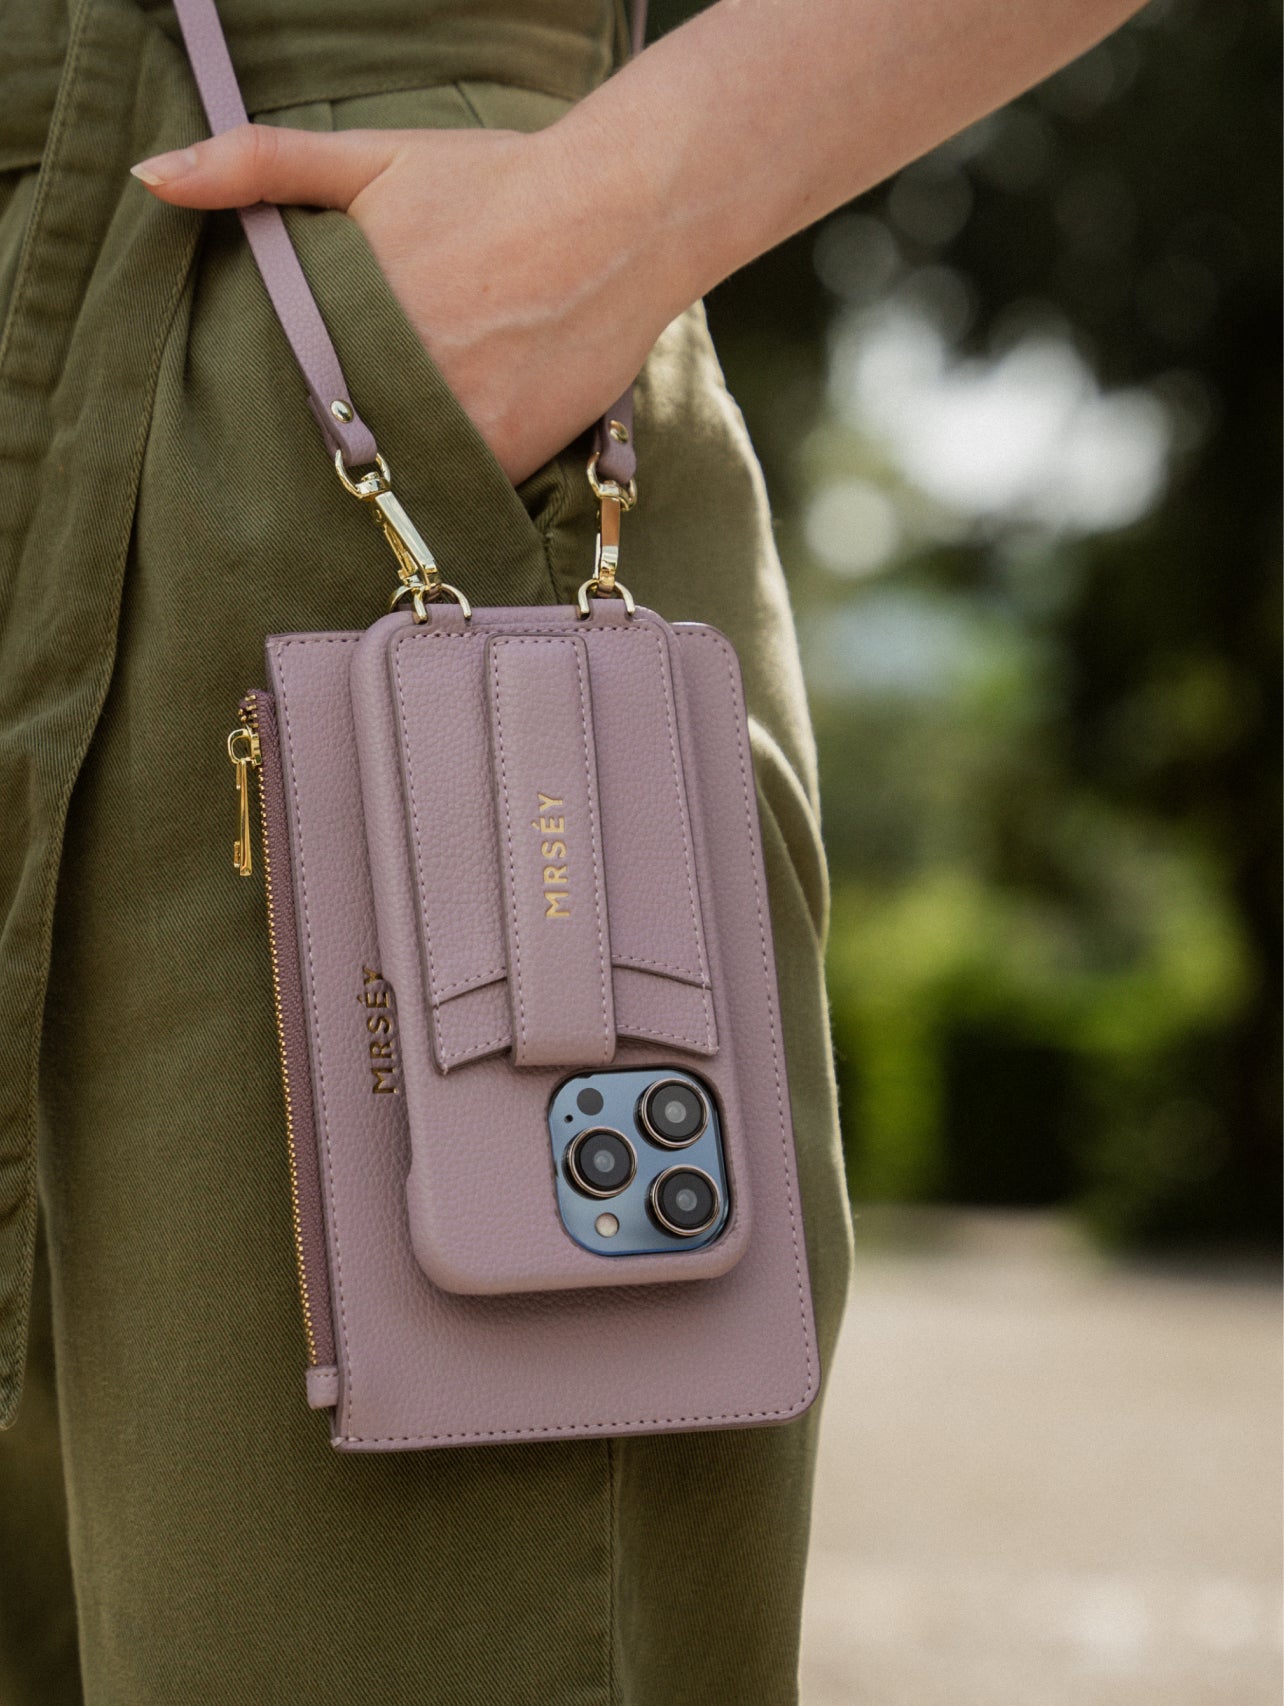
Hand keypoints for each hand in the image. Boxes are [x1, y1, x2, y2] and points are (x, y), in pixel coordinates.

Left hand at [131, 122, 672, 482]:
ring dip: (397, 467)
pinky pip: (463, 489)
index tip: (273, 413)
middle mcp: (399, 382)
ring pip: (399, 475)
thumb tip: (152, 176)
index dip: (282, 402)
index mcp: (349, 317)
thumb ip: (258, 162)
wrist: (622, 212)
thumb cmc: (496, 181)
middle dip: (339, 437)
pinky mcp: (510, 455)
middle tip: (355, 422)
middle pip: (338, 440)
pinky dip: (457, 475)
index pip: (282, 390)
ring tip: (413, 436)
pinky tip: (468, 435)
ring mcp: (458, 426)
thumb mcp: (372, 156)